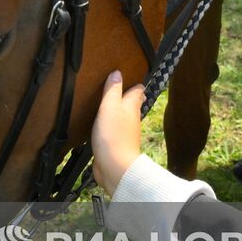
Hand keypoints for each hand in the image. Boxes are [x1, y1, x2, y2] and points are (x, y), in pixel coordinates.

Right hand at [91, 72, 144, 195]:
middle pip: (133, 104)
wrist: (115, 167)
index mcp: (132, 107)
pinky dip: (112, 124)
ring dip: (120, 110)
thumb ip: (113, 90)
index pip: (137, 91)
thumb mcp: (110, 107)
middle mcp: (132, 119)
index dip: (135, 83)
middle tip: (122, 88)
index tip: (130, 76)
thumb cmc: (113, 135)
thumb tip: (117, 73)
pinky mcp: (117, 145)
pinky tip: (104, 124)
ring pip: (124, 117)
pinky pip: (115, 130)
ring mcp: (125, 133)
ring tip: (110, 103)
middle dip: (129, 96)